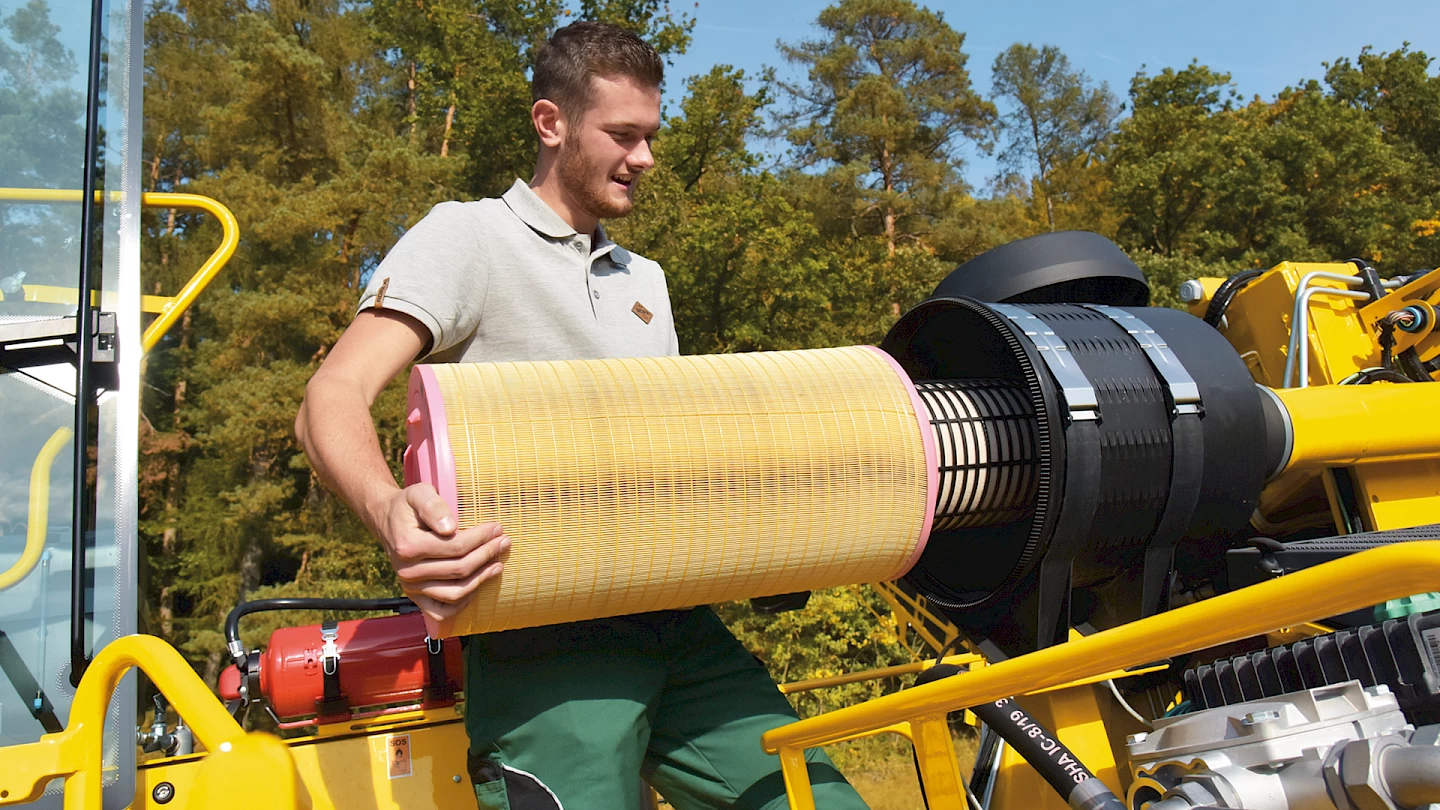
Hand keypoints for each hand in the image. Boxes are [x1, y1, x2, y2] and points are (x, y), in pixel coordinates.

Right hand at [376, 483, 508, 629]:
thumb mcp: (419, 494)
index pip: (455, 546)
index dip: (480, 538)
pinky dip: (463, 603)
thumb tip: (450, 528)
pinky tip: (478, 587)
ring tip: (498, 564)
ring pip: (454, 593)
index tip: (497, 528)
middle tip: (504, 541)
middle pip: (458, 569)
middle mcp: (407, 571)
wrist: (387, 520)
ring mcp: (411, 587)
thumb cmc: (408, 506)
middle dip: (486, 554)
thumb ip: (433, 506)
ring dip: (481, 579)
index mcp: (408, 545)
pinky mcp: (415, 597)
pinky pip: (442, 611)